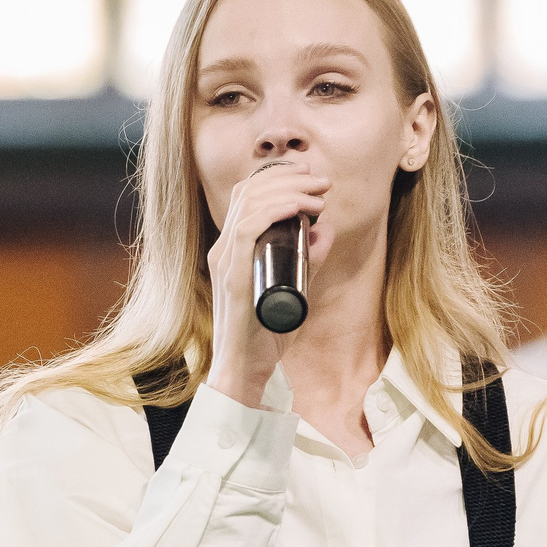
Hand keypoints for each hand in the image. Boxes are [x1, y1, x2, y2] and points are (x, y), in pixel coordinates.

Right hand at [204, 158, 330, 406]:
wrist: (246, 369)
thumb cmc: (267, 334)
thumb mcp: (296, 287)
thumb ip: (308, 261)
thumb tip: (324, 230)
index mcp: (232, 249)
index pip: (246, 196)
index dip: (277, 177)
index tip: (309, 177)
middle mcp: (223, 250)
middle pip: (249, 192)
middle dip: (289, 178)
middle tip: (322, 182)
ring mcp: (225, 261)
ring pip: (250, 204)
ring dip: (289, 191)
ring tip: (319, 194)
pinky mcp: (232, 276)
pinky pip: (248, 229)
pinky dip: (274, 210)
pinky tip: (298, 206)